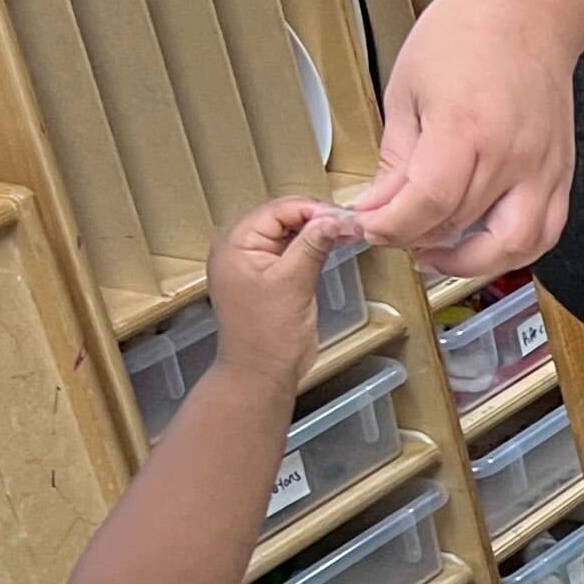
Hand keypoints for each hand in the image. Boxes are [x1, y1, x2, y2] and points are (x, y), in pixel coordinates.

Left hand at [204, 198, 360, 389]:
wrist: (261, 373)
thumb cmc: (267, 336)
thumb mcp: (294, 283)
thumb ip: (313, 246)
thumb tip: (333, 219)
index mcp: (235, 244)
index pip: (277, 210)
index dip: (312, 210)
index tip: (342, 217)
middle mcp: (237, 249)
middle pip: (280, 218)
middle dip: (314, 219)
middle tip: (347, 224)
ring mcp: (250, 263)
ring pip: (285, 234)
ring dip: (314, 233)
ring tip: (343, 234)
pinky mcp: (264, 278)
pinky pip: (287, 252)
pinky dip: (308, 248)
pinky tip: (329, 248)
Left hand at [350, 0, 582, 275]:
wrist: (528, 12)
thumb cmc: (469, 33)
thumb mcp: (408, 90)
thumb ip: (395, 157)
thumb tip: (379, 202)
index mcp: (465, 130)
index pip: (425, 206)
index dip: (390, 226)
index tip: (370, 225)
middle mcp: (511, 157)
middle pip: (458, 227)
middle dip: (415, 237)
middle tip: (393, 229)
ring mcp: (542, 169)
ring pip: (512, 248)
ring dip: (471, 262)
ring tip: (439, 252)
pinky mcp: (560, 174)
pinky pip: (544, 234)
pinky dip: (513, 250)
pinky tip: (484, 242)